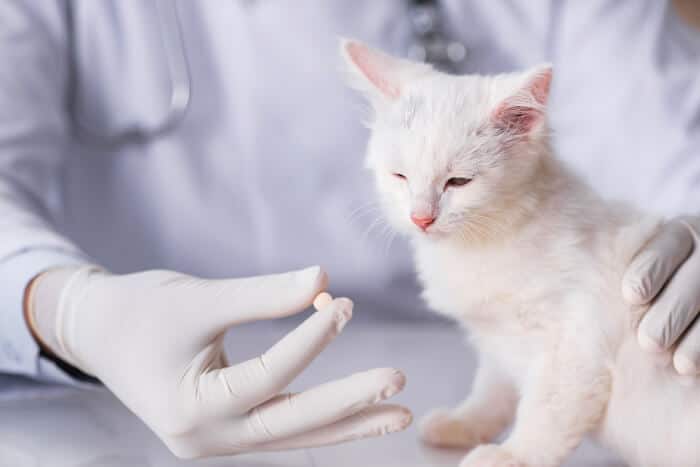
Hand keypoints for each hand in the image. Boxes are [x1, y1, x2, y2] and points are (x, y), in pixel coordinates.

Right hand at [26, 266, 410, 457]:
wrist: (98, 332)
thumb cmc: (139, 310)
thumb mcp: (198, 298)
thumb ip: (262, 294)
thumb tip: (324, 279)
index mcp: (188, 410)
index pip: (266, 377)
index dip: (309, 340)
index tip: (343, 305)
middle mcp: (205, 439)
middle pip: (291, 425)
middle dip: (348, 403)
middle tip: (398, 382)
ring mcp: (216, 441)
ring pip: (293, 435)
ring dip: (347, 422)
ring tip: (399, 413)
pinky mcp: (226, 430)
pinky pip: (282, 428)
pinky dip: (321, 417)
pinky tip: (360, 409)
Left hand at [622, 216, 699, 374]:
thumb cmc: (648, 302)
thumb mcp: (635, 285)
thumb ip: (615, 282)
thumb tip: (550, 271)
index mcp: (685, 232)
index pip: (671, 240)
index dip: (652, 266)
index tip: (631, 294)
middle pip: (699, 274)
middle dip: (674, 308)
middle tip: (648, 342)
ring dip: (699, 333)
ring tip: (678, 365)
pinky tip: (696, 368)